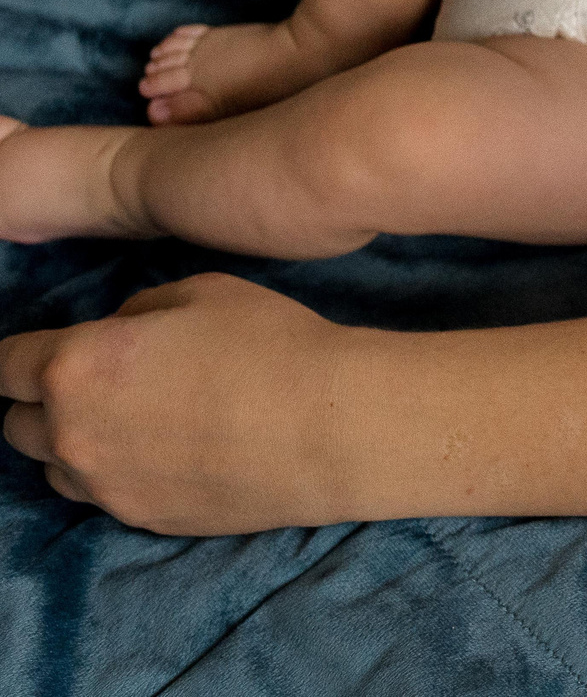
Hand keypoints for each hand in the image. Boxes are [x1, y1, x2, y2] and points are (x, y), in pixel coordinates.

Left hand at [1, 274, 356, 532]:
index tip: (41, 352)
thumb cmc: (270, 344)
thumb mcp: (202, 292)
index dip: (21, 355)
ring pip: (55, 469)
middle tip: (97, 383)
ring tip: (133, 422)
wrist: (329, 426)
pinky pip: (104, 497)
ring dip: (75, 443)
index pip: (3, 365)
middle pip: (18, 425)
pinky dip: (118, 474)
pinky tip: (170, 452)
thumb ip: (137, 312)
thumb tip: (119, 334)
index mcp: (77, 366)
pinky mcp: (143, 519)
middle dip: (43, 401)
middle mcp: (74, 433)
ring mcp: (107, 486)